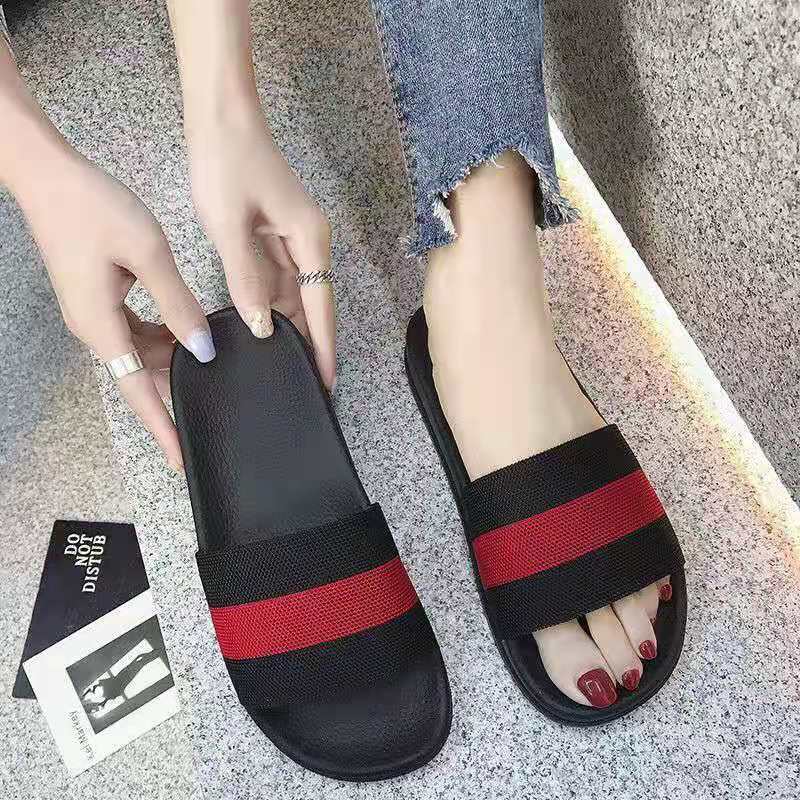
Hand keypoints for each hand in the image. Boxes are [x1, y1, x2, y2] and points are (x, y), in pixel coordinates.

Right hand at [18, 153, 214, 469]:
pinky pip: (133, 330)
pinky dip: (159, 335)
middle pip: (140, 374)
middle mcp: (93, 328)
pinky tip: (185, 327)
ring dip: (170, 358)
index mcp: (101, 326)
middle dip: (174, 389)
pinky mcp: (96, 298)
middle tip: (214, 399)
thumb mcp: (148, 255)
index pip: (137, 391)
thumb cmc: (94, 207)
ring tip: (209, 358)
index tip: (179, 457)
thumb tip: (203, 348)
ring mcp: (92, 313)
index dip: (161, 425)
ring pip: (138, 352)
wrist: (47, 174)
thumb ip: (179, 305)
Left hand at [187, 106, 335, 387]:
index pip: (321, 306)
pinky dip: (268, 302)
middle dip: (307, 342)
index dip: (323, 346)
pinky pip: (276, 278)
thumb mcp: (231, 225)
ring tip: (278, 363)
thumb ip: (247, 279)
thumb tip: (262, 326)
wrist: (220, 116)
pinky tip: (258, 324)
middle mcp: (308, 242)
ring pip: (293, 294)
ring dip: (286, 324)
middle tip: (299, 382)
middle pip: (312, 304)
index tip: (326, 381)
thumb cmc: (228, 162)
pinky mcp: (273, 234)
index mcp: (309, 240)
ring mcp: (291, 239)